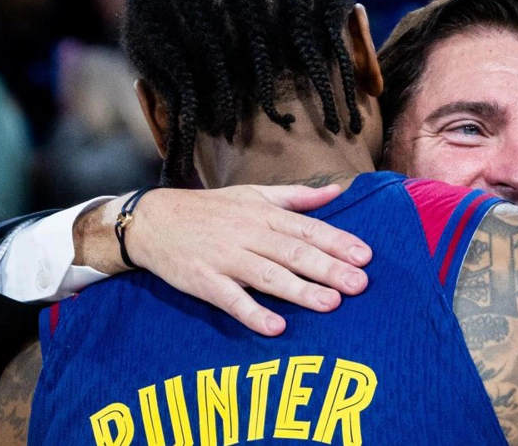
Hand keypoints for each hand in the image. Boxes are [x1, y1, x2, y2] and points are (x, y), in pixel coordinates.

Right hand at [76, 184, 370, 335]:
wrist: (152, 221)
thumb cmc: (209, 209)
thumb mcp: (252, 194)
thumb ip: (296, 197)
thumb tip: (336, 191)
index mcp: (263, 214)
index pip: (308, 228)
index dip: (337, 242)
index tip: (365, 256)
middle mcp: (248, 234)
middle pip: (294, 252)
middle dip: (328, 268)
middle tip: (360, 284)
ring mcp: (225, 259)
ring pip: (268, 276)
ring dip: (300, 291)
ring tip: (331, 303)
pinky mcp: (203, 281)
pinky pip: (231, 299)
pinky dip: (252, 313)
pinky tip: (276, 326)